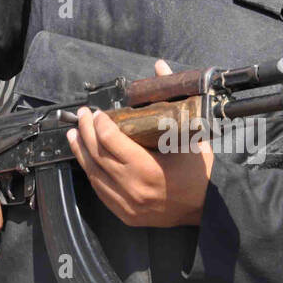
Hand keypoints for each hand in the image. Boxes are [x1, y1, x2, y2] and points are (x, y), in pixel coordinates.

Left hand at [67, 105, 213, 227]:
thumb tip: (159, 68)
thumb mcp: (187, 133)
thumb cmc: (198, 170)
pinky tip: (87, 158)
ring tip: (74, 134)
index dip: (99, 124)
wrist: (208, 207)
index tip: (97, 112)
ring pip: (94, 175)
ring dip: (81, 152)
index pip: (111, 141)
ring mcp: (127, 205)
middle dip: (85, 132)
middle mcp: (133, 189)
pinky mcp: (126, 215)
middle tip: (82, 116)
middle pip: (97, 156)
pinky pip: (100, 191)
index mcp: (148, 169)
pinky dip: (92, 172)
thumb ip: (171, 99)